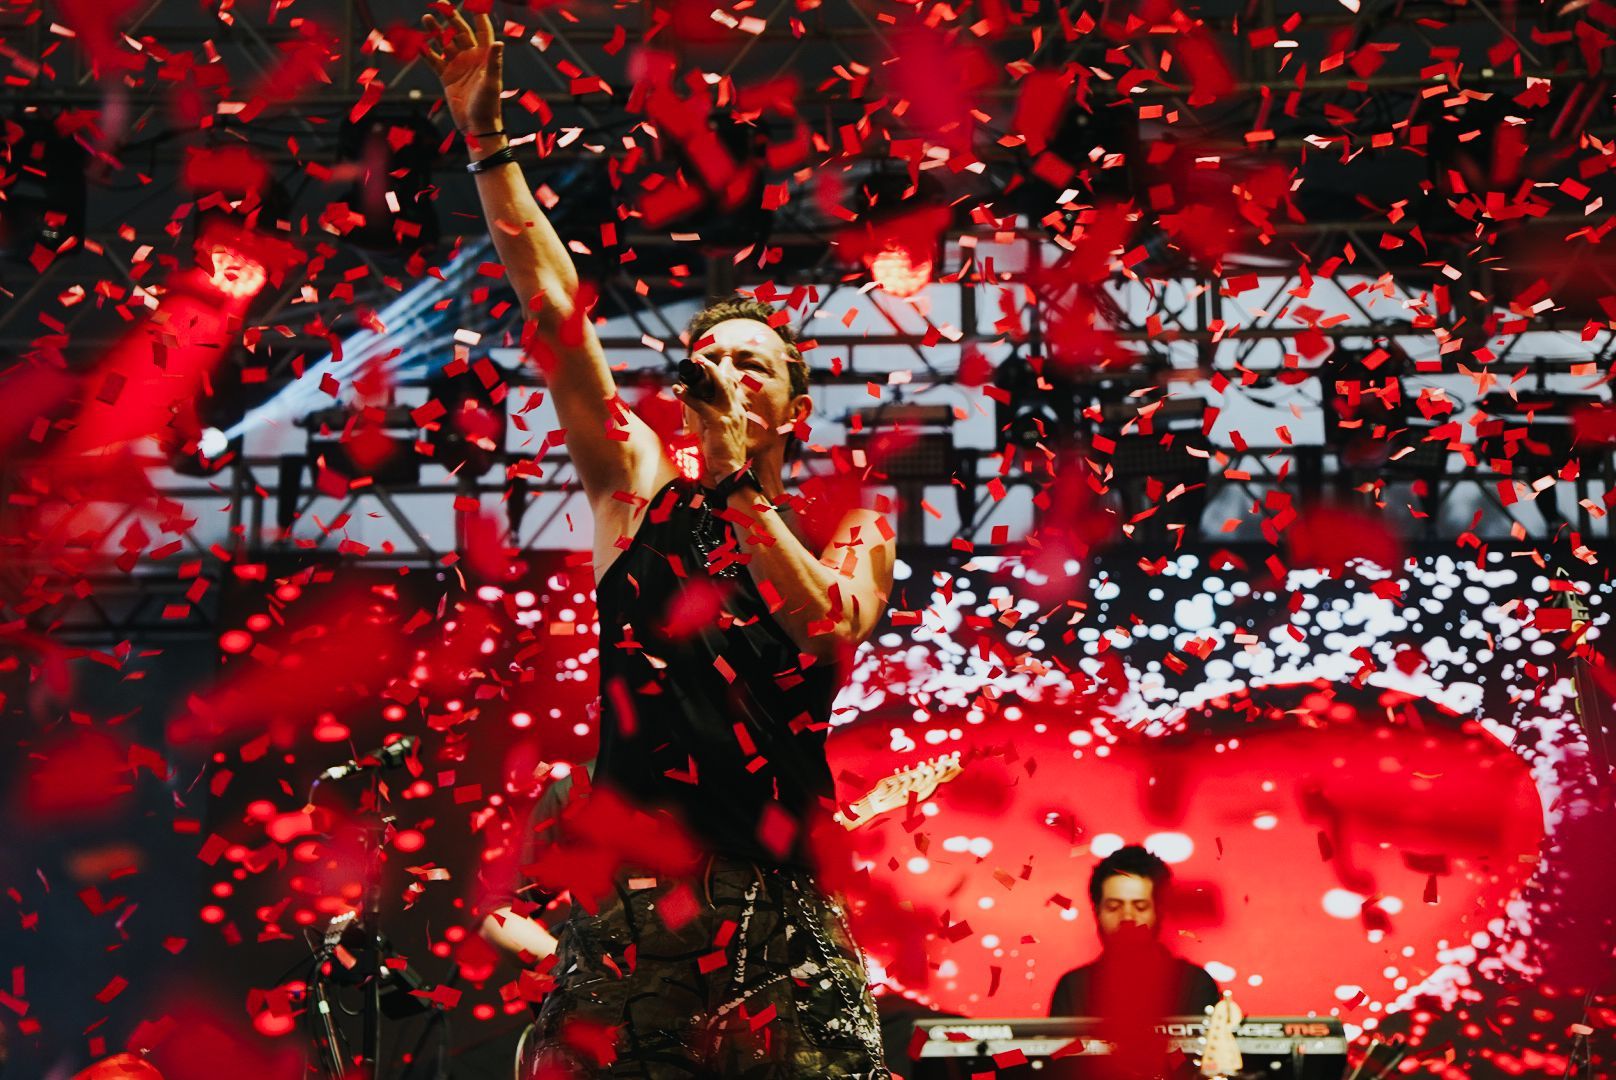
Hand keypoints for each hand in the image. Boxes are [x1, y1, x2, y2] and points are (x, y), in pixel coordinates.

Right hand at [419, 4, 503, 135]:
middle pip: (460, 33)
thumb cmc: (489, 105)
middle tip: (440, 3)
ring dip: (436, 31)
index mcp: (485, 57)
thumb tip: (499, 42)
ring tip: (426, 18)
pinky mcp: (446, 77)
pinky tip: (419, 44)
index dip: (478, 17)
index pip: (482, 31)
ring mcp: (458, 66)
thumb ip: (493, 61)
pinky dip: (426, 53)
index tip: (472, 2)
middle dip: (451, 18)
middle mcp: (471, 58)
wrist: (477, 126)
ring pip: (445, 43)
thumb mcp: (491, 82)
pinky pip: (434, 61)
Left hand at [672, 357, 751, 486]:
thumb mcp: (719, 431)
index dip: (727, 373)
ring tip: (696, 363)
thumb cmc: (723, 453)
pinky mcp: (718, 422)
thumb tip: (699, 405)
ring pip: (720, 386)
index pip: (734, 387)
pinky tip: (678, 390)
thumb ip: (712, 416)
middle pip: (729, 381)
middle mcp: (736, 410)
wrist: (731, 470)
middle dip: (717, 367)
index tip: (721, 362)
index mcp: (738, 412)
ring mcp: (729, 415)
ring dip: (707, 372)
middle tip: (703, 358)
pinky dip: (688, 395)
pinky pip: (701, 404)